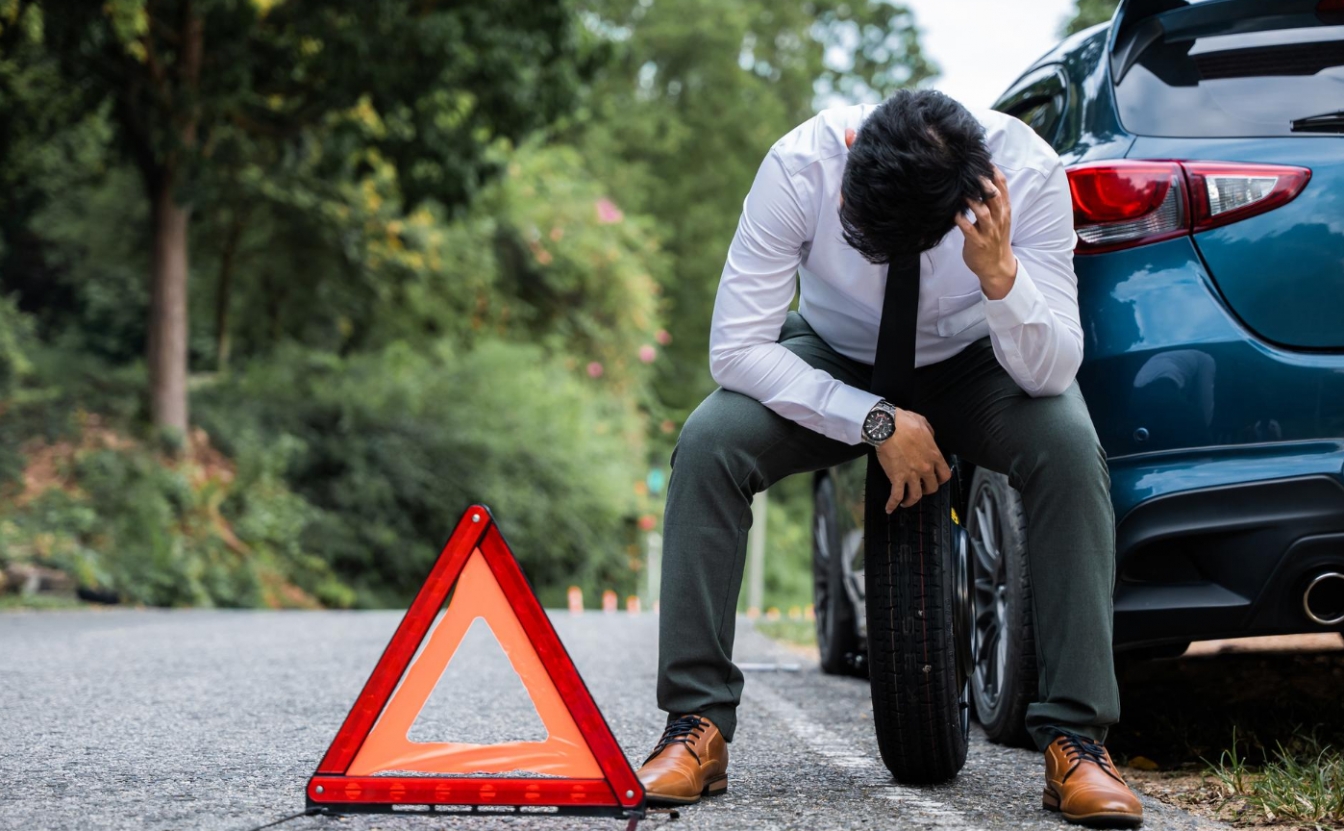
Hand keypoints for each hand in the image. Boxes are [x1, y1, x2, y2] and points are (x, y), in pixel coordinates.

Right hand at [875, 409, 951, 511]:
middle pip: (932, 487)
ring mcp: (911, 475)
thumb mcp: (923, 423)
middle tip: (920, 489)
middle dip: (926, 490)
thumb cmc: (903, 422)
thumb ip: (930, 433)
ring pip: (916, 496)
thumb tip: (929, 436)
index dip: (940, 480)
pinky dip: (892, 504)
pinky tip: (890, 508)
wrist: (887, 426)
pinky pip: (896, 496)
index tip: (936, 480)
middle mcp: (925, 468)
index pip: (944, 475)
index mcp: (934, 455)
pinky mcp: (896, 478)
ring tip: (906, 502)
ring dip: (912, 501)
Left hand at [953, 166, 1016, 299]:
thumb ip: (993, 201)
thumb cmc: (994, 239)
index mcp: (1004, 211)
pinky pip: (969, 230)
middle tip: (973, 171)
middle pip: (994, 197)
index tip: (984, 161)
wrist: (997, 266)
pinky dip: (961, 220)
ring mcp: (989, 231)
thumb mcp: (999, 218)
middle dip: (984, 183)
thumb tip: (983, 180)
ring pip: (983, 212)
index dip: (994, 173)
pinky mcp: (978, 242)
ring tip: (962, 191)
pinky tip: (954, 213)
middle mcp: (998, 219)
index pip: (1002, 188)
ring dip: (973, 201)